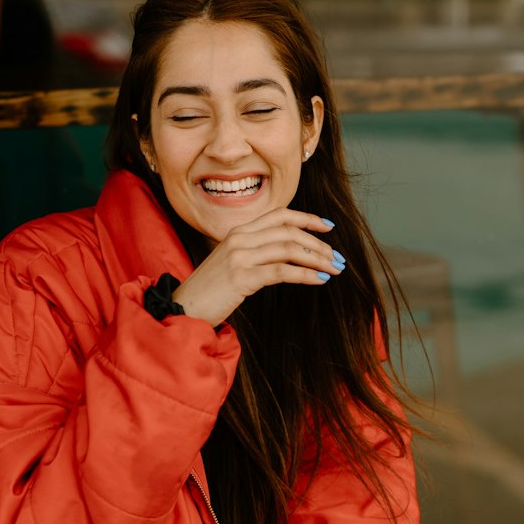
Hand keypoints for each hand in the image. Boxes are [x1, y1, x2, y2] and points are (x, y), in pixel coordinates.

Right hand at [173, 208, 343, 327]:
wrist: (186, 307)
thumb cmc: (212, 291)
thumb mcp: (232, 264)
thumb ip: (255, 254)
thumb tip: (286, 256)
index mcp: (238, 232)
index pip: (279, 215)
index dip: (306, 218)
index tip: (328, 226)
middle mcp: (240, 238)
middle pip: (288, 231)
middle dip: (318, 243)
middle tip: (337, 257)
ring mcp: (240, 256)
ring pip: (288, 248)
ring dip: (317, 258)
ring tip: (335, 269)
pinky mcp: (242, 277)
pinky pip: (282, 271)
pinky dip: (306, 274)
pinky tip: (320, 280)